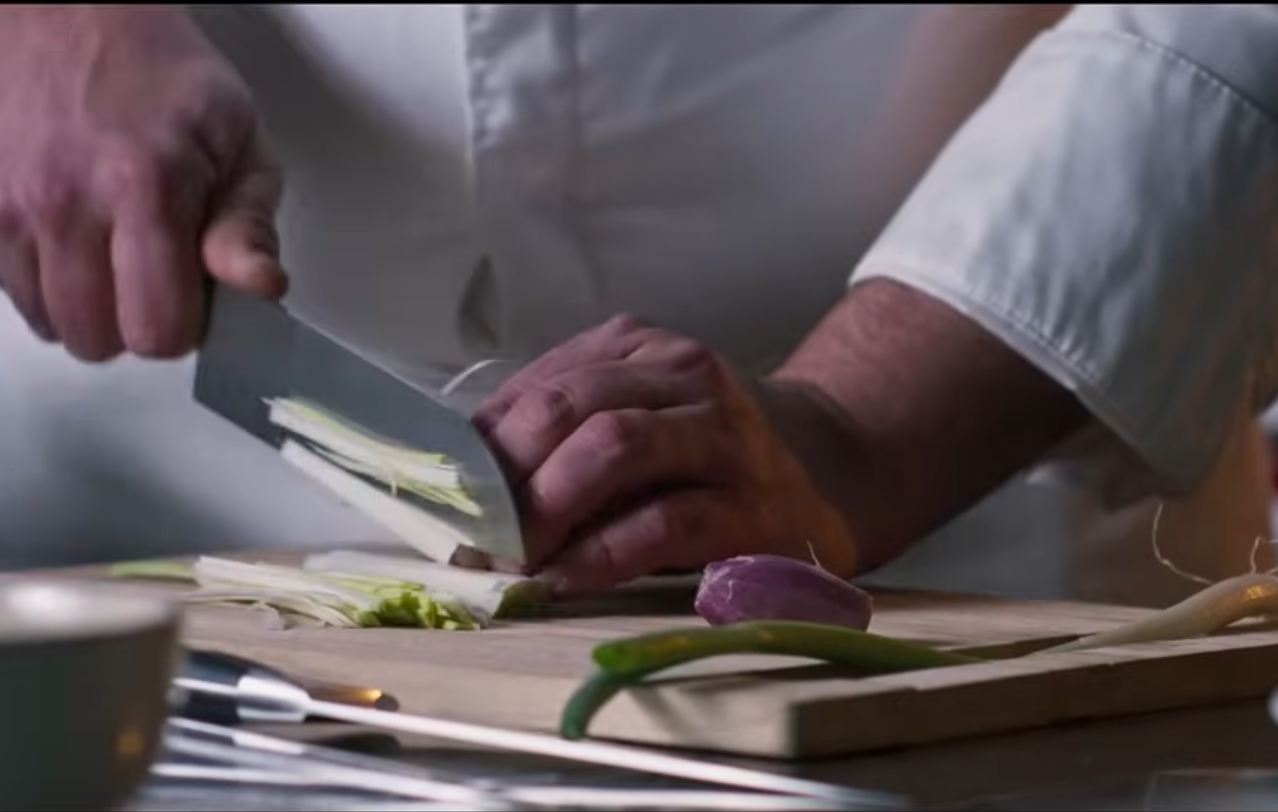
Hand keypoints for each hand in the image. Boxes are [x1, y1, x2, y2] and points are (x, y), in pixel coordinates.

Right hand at [0, 5, 285, 360]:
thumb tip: (259, 287)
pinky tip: (70, 234)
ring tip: (109, 249)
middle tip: (150, 271)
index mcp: (144, 186)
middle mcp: (65, 202)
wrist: (58, 18)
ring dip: (86, 305)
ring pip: (50, 324)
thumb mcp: (239, 140)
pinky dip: (44, 279)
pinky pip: (11, 292)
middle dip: (133, 322)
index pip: (157, 330)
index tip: (190, 296)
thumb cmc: (158, 76)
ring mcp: (7, 208)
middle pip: (98, 341)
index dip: (183, 325)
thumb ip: (249, 224)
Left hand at [470, 315, 858, 595]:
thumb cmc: (707, 453)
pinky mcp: (750, 505)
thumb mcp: (640, 412)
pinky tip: (567, 577)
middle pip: (572, 406)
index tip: (446, 497)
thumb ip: (565, 432)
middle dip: (509, 471)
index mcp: (642, 347)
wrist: (831, 472)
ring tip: (516, 552)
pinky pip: (662, 521)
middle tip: (475, 531)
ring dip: (549, 504)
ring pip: (615, 446)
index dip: (483, 443)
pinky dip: (602, 552)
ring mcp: (723, 435)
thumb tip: (464, 484)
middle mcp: (685, 375)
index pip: (542, 385)